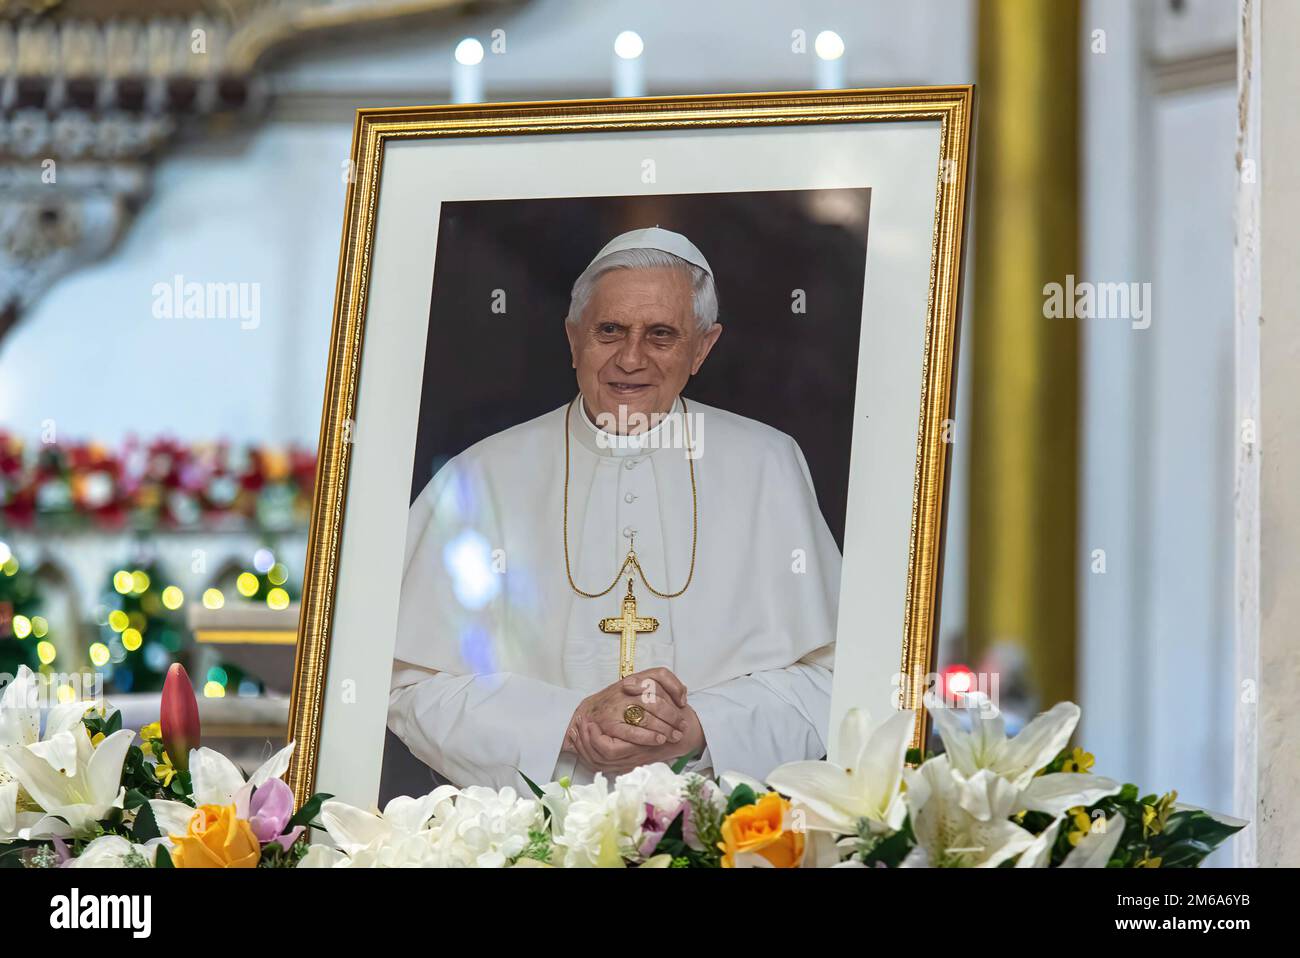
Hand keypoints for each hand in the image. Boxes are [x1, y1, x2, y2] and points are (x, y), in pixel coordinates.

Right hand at [562, 668, 706, 774]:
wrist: (586, 711)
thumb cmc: (615, 702)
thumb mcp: (635, 688)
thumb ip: (657, 687)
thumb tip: (682, 694)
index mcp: (634, 678)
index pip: (660, 674)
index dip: (675, 687)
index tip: (683, 702)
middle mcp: (626, 689)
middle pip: (656, 699)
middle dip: (673, 715)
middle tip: (683, 726)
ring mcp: (617, 705)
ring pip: (647, 716)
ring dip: (664, 728)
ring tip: (674, 736)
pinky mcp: (609, 722)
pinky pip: (632, 731)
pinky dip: (648, 736)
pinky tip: (658, 740)